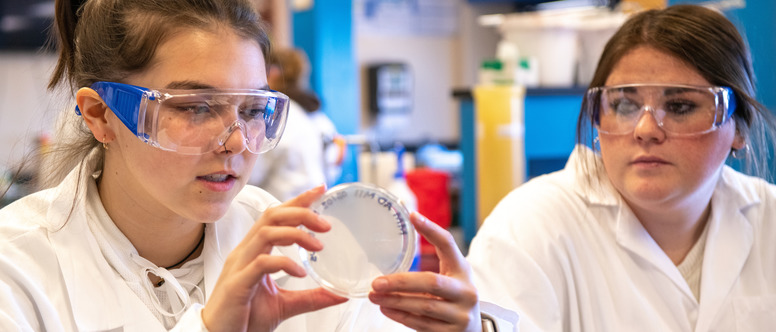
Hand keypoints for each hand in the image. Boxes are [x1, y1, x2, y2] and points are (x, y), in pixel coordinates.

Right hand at [202, 185, 347, 331]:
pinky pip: (262, 263)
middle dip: (301, 212)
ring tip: (318, 245)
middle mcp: (245, 252)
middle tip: (326, 223)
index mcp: (254, 251)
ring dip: (296, 234)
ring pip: (266, 233)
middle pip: (271, 216)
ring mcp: (239, 266)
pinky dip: (284, 263)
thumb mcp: (285, 305)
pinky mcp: (237, 284)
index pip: (276, 216)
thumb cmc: (244, 319)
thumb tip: (339, 295)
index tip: (320, 190)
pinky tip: (300, 271)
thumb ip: (311, 297)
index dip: (297, 200)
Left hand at [369, 212, 480, 331]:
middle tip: (377, 282)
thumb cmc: (454, 296)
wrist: (473, 329)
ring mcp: (460, 315)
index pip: (448, 245)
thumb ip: (431, 263)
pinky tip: (386, 309)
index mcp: (463, 270)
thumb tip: (402, 235)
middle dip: (401, 282)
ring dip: (394, 301)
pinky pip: (421, 324)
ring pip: (423, 306)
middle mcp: (466, 292)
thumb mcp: (451, 276)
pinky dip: (400, 316)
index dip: (431, 229)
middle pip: (431, 282)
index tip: (412, 216)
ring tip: (374, 296)